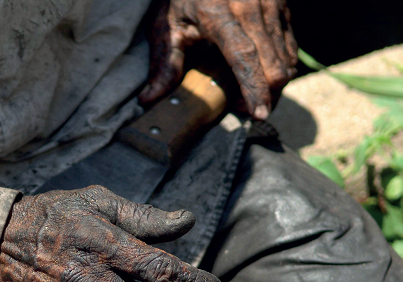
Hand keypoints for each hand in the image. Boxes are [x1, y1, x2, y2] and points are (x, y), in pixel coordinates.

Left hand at [139, 0, 297, 119]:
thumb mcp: (167, 26)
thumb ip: (163, 64)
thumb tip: (148, 99)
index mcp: (219, 14)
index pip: (243, 57)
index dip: (254, 88)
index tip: (259, 114)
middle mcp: (251, 8)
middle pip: (273, 65)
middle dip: (266, 96)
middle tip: (242, 109)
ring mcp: (272, 6)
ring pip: (287, 60)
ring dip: (273, 86)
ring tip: (248, 94)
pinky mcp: (283, 8)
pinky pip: (291, 48)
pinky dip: (280, 69)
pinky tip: (260, 76)